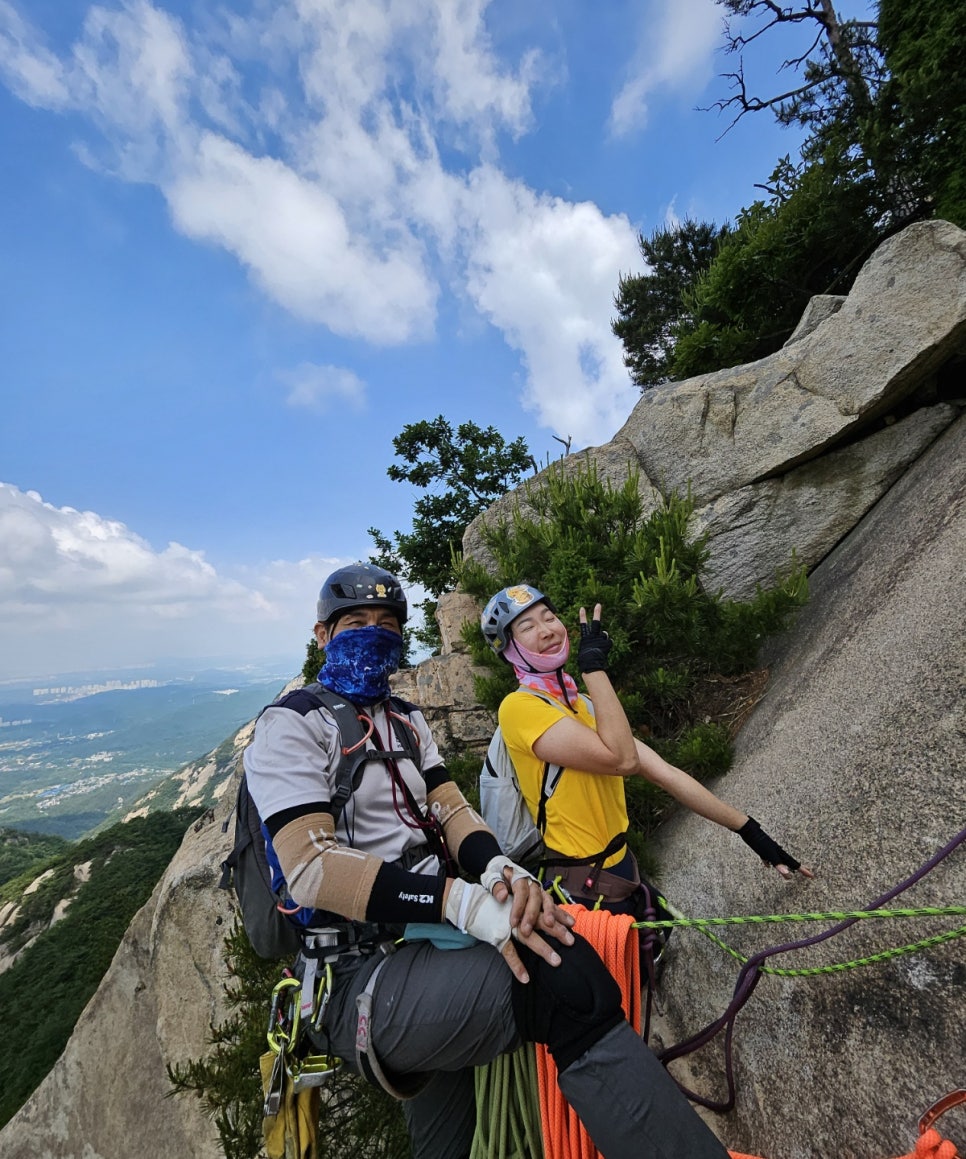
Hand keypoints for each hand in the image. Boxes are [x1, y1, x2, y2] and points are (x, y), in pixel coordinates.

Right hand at [444, 878, 571, 982]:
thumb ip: (523, 905)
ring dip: (543, 950)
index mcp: (522, 904)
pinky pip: (508, 953)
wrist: (468, 902)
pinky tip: (525, 978)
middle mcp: (517, 913)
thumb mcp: (508, 899)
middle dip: (557, 932)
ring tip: (556, 961)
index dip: (559, 915)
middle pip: (541, 922)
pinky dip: (516, 966)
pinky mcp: (496, 936)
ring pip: (528, 938)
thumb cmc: (490, 902)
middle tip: (572, 942)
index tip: (573, 924)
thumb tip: (540, 911)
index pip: (544, 908)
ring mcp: (507, 925)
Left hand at [482, 855, 574, 953]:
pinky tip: (570, 923)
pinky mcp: (544, 897)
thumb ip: (496, 886)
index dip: (518, 907)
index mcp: (518, 877)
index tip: (513, 922)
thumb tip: (502, 896)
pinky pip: (554, 905)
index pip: (520, 892)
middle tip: (526, 931)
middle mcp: (532, 883)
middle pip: (534, 898)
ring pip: (547, 901)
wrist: (503, 868)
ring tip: (552, 926)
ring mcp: (540, 890)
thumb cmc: (497, 875)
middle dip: (531, 915)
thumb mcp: (491, 877)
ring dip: (551, 914)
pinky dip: (562, 914)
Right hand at [577, 604, 610, 673]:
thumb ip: (591, 640)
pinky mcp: (606, 643)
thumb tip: (604, 634)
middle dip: (597, 613)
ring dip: (603, 639)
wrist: (591, 665)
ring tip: (599, 648)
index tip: (582, 608)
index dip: (583, 616)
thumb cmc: (586, 660)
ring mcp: (600, 639)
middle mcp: (592, 636)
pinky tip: (604, 651)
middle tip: (598, 605)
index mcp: (585, 638)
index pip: (584, 625)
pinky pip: (609, 642)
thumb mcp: (585, 648)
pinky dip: (607, 645)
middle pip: (595, 623)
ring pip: (604, 635)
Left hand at [737, 817, 814, 878]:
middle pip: (789, 862)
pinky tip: (767, 865)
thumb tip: (788, 874)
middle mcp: (777, 851)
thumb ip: (778, 864)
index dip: (803, 870)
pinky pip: (769, 857)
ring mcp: (770, 849)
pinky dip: (770, 862)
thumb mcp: (769, 854)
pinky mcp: (763, 848)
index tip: (812, 875)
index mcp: (780, 853)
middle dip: (797, 869)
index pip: (794, 864)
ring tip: (788, 872)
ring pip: (780, 860)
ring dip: (784, 866)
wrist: (747, 828)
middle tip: (806, 874)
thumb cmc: (758, 841)